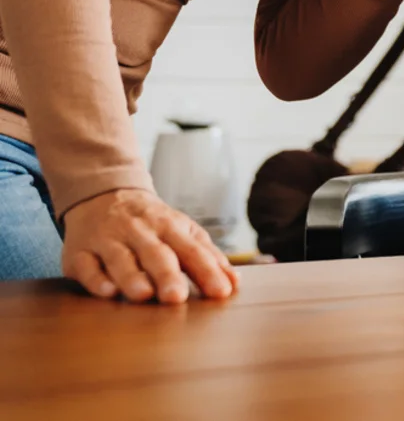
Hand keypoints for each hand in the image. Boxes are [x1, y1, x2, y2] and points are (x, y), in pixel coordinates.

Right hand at [61, 189, 238, 303]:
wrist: (104, 195)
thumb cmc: (151, 223)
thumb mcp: (182, 230)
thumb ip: (207, 256)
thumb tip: (234, 283)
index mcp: (170, 226)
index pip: (192, 250)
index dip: (207, 271)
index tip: (221, 292)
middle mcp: (140, 232)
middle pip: (156, 253)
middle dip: (167, 274)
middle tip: (176, 298)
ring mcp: (109, 241)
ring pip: (120, 259)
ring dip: (131, 277)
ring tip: (143, 295)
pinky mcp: (80, 253)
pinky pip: (86, 266)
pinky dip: (96, 279)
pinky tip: (106, 291)